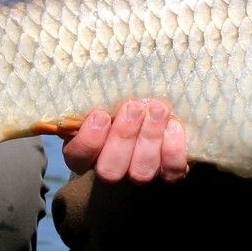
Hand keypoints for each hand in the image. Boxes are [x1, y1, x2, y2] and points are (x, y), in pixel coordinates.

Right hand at [62, 98, 187, 183]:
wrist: (156, 104)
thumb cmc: (122, 96)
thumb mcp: (104, 92)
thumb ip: (96, 92)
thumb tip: (91, 78)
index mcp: (87, 150)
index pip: (77, 157)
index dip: (88, 141)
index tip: (100, 115)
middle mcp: (112, 167)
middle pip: (110, 169)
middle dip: (123, 137)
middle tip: (133, 107)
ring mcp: (140, 172)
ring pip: (141, 171)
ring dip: (149, 138)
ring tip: (158, 110)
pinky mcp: (168, 172)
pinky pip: (171, 171)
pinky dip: (173, 149)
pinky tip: (174, 125)